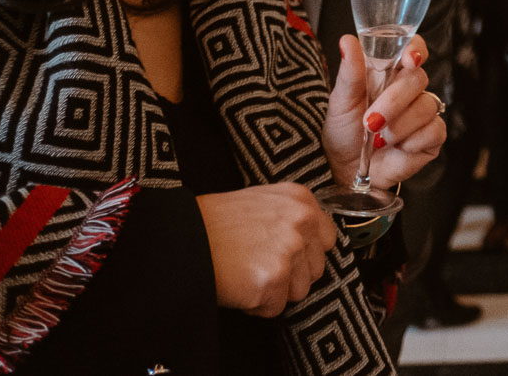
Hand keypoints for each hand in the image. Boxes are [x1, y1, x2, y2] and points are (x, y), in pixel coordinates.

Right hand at [197, 183, 336, 316]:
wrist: (179, 237)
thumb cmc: (215, 223)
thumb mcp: (263, 203)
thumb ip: (292, 218)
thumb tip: (313, 242)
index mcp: (302, 200)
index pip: (327, 239)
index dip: (305, 253)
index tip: (282, 254)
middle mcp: (302, 221)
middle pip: (316, 269)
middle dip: (290, 275)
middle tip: (255, 263)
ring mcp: (289, 250)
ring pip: (299, 291)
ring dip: (273, 291)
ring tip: (244, 271)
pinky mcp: (273, 279)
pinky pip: (274, 308)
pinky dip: (255, 305)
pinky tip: (237, 284)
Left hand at [324, 35, 446, 189]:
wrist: (346, 170)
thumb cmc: (343, 132)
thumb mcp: (341, 101)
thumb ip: (351, 72)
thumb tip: (348, 40)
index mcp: (389, 72)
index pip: (413, 49)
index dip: (415, 50)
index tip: (409, 59)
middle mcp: (409, 89)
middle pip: (419, 78)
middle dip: (394, 100)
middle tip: (371, 121)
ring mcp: (423, 112)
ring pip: (427, 106)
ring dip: (399, 125)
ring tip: (378, 140)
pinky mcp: (432, 137)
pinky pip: (434, 130)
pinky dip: (412, 141)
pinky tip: (396, 148)